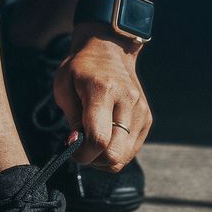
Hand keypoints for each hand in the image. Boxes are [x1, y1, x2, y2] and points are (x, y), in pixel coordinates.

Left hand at [53, 27, 152, 171]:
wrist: (110, 51)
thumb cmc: (80, 69)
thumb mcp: (64, 87)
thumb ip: (71, 118)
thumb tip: (75, 145)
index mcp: (104, 91)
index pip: (98, 139)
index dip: (82, 153)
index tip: (70, 149)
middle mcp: (128, 103)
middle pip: (114, 153)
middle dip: (92, 159)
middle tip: (79, 148)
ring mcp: (141, 112)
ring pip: (123, 157)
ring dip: (102, 159)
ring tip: (90, 143)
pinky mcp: (147, 120)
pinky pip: (130, 152)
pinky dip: (114, 153)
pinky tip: (103, 139)